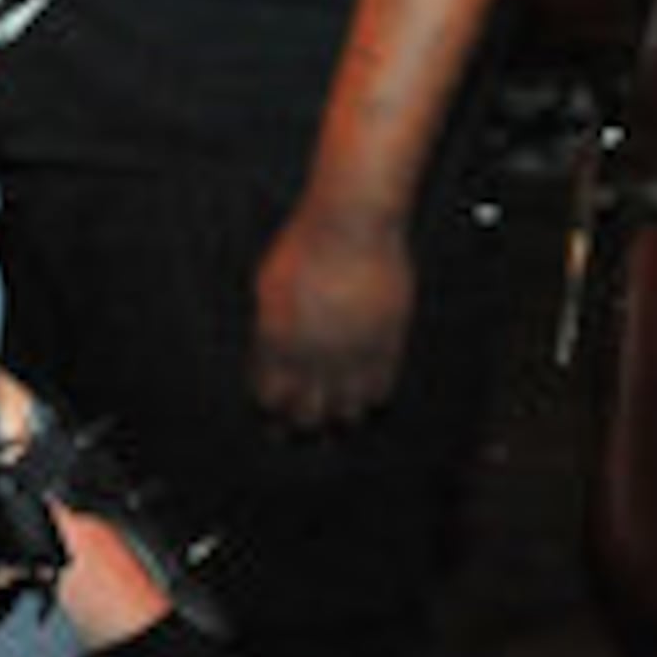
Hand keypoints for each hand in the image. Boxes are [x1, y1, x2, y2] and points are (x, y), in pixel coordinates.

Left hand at [250, 197, 412, 429]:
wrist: (351, 224)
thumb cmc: (303, 245)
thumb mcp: (269, 286)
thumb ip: (268, 328)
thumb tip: (268, 355)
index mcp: (276, 344)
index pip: (270, 398)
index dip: (271, 408)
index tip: (272, 412)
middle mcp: (313, 358)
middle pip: (306, 416)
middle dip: (300, 426)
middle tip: (299, 432)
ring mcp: (352, 354)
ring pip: (347, 413)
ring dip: (339, 420)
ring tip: (335, 426)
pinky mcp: (387, 344)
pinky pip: (380, 391)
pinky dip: (372, 401)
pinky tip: (366, 401)